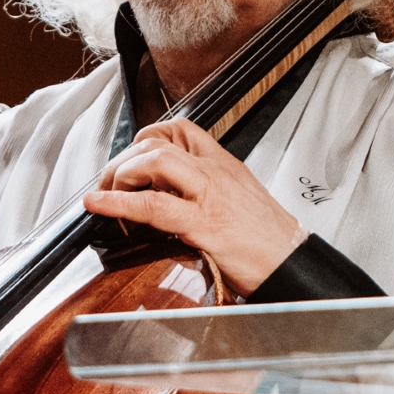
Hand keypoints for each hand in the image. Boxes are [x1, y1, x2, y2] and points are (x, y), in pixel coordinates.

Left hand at [83, 120, 307, 294]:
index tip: (131, 158)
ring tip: (107, 196)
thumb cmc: (268, 240)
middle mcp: (215, 173)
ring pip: (153, 161)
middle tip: (109, 184)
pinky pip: (153, 205)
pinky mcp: (203, 224)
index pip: (180, 130)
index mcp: (224, 165)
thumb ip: (207, 190)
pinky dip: (118, 203)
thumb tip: (171, 194)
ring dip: (119, 176)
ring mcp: (209, 195)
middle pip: (157, 143)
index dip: (146, 138)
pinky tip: (99, 206)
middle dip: (122, 160)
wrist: (293, 264)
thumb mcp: (240, 200)